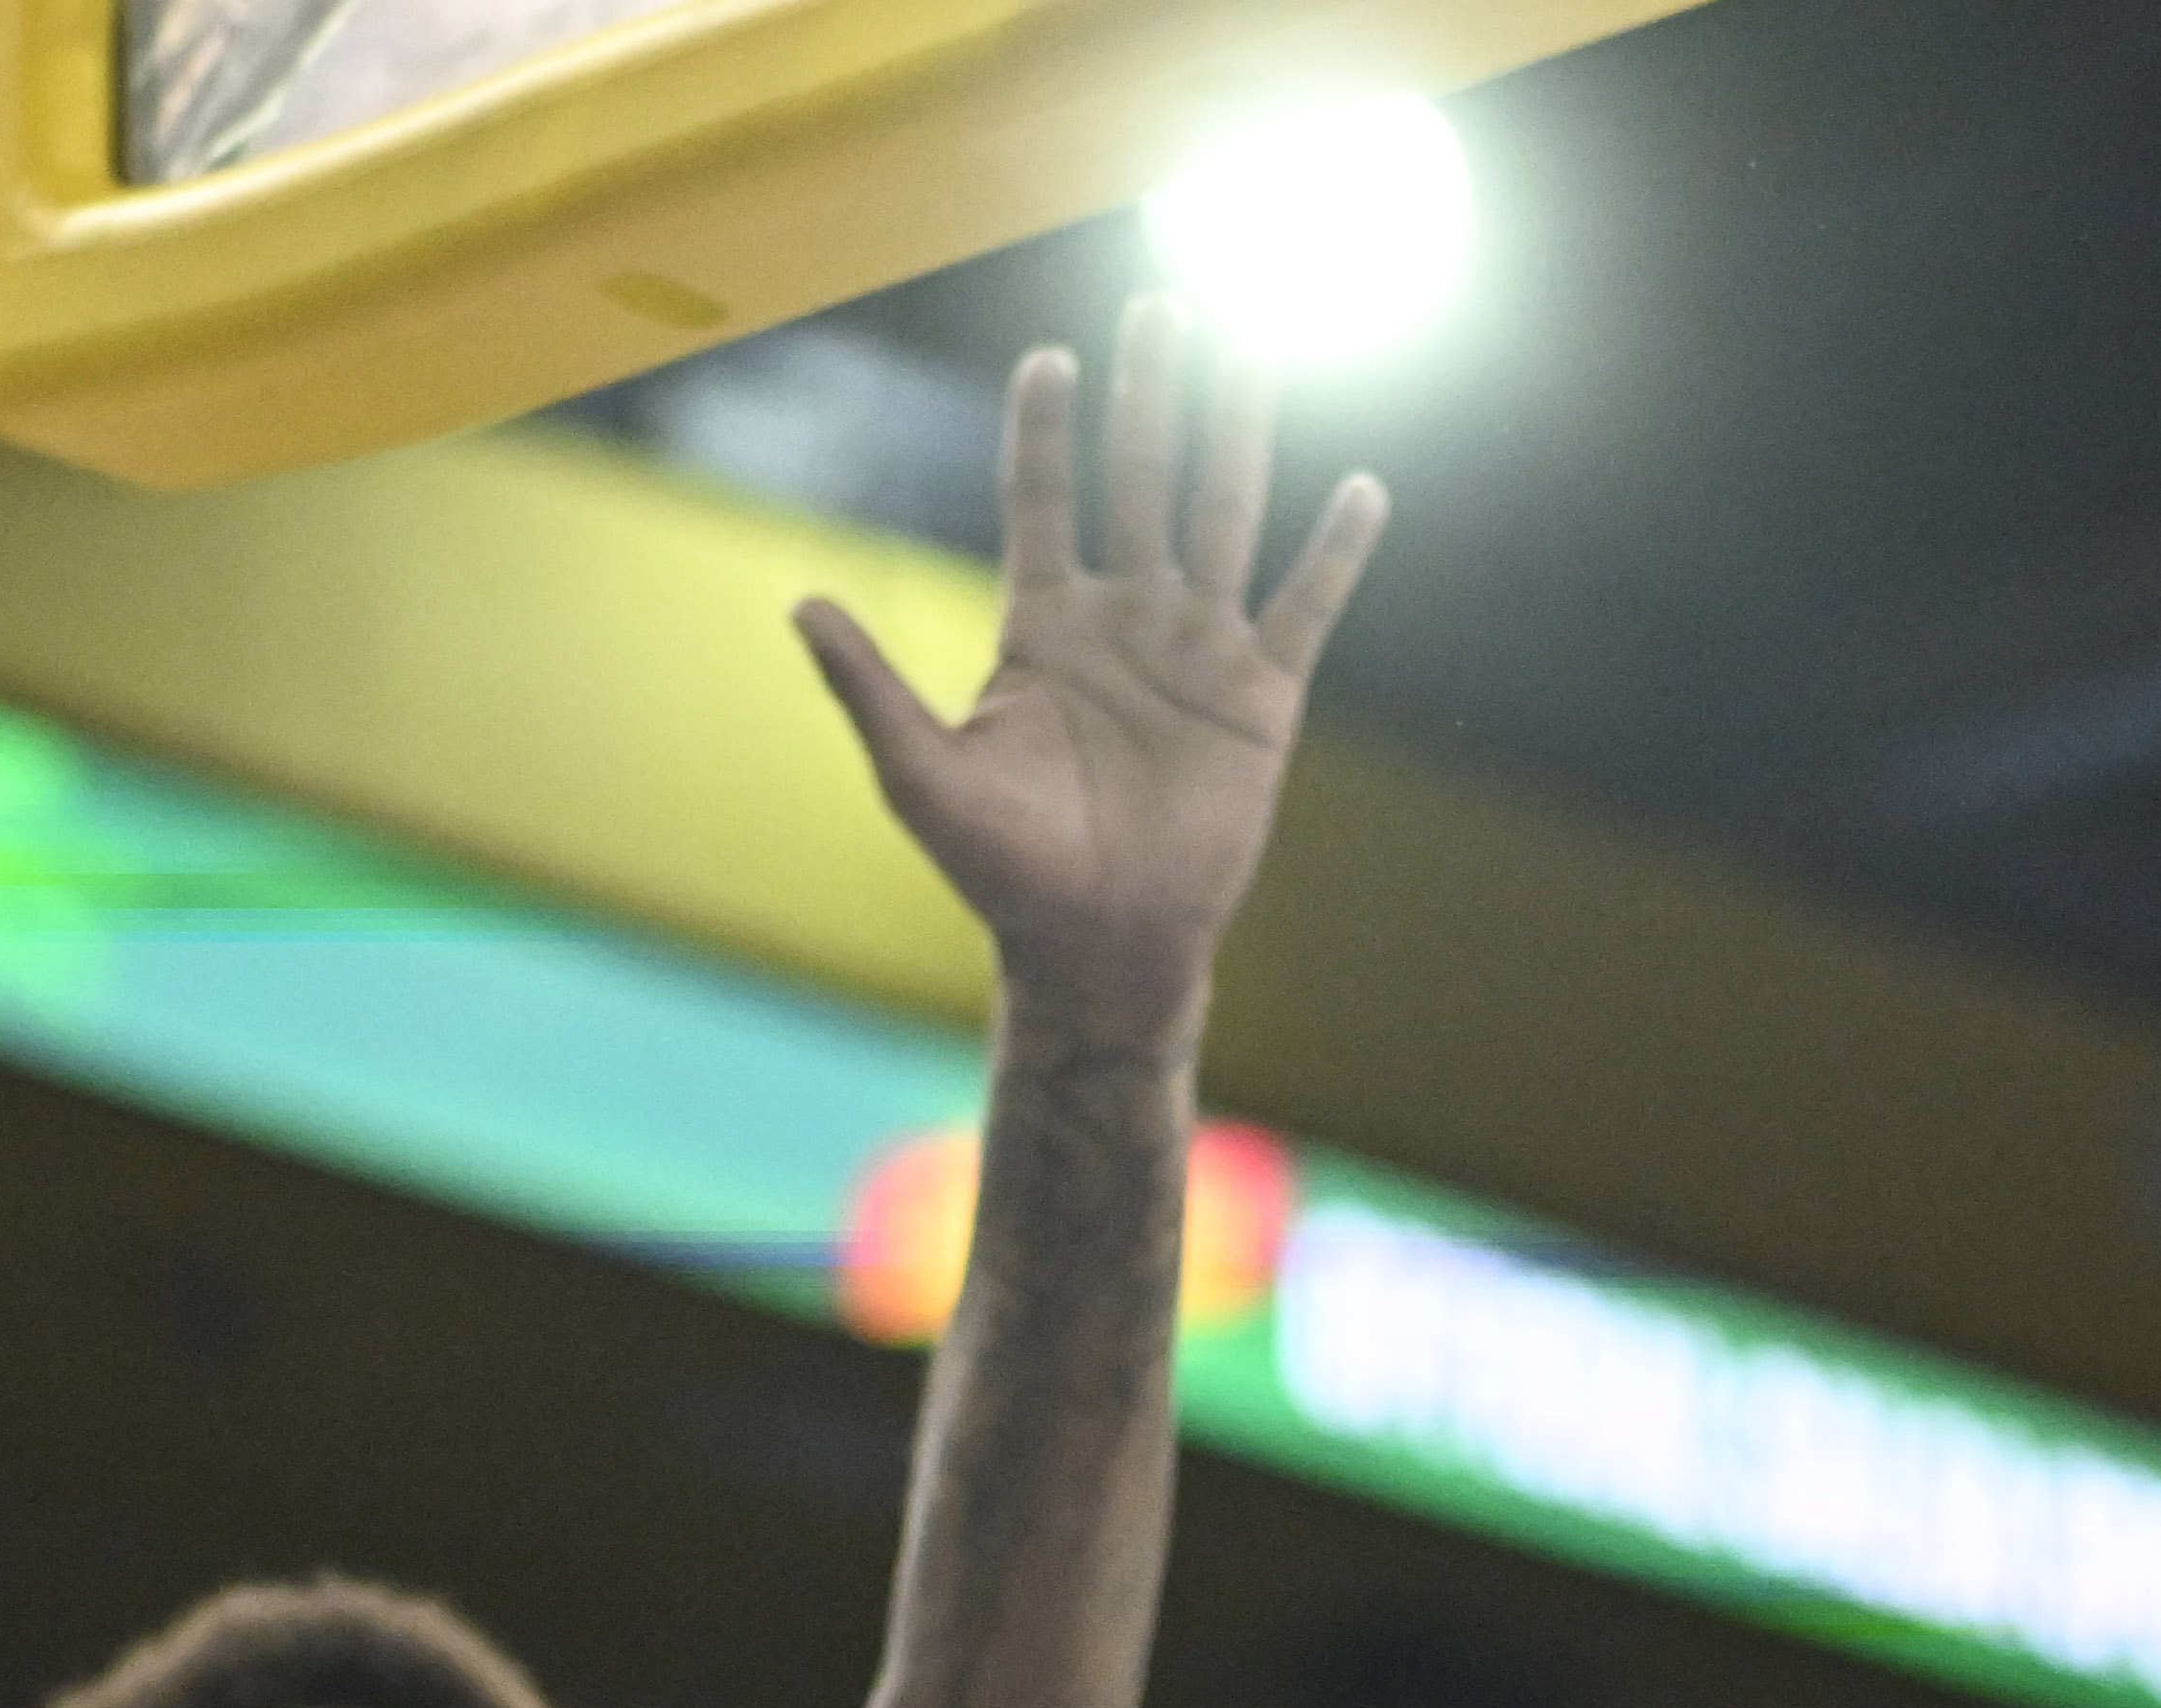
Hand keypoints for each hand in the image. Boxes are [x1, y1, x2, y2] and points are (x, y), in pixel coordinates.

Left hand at [793, 300, 1384, 1044]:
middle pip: (1141, 479)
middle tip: (1164, 305)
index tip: (1050, 357)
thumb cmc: (1004, 873)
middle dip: (1152, 395)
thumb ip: (869, 689)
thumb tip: (798, 605)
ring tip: (1257, 352)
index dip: (1046, 428)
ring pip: (1226, 517)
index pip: (1045, 499)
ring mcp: (1197, 653)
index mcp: (1044, 626)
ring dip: (1241, 436)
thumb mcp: (921, 779)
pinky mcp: (1260, 701)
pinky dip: (1335, 552)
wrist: (1098, 948)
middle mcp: (1125, 620)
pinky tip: (1363, 489)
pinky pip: (1305, 610)